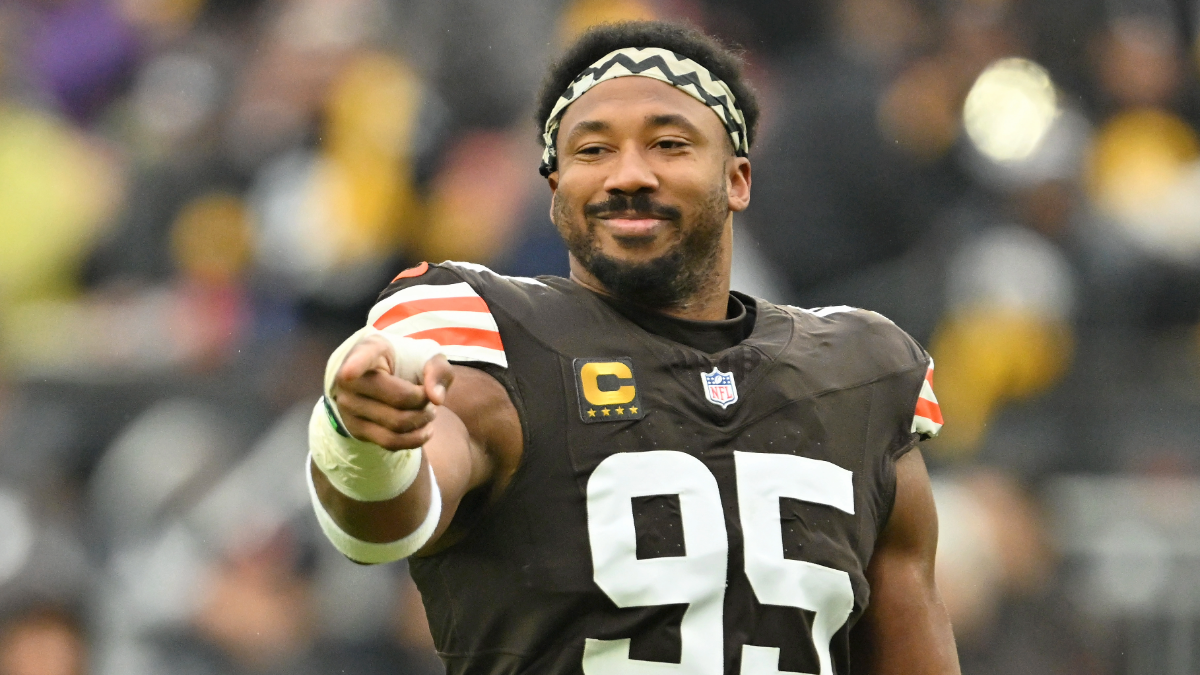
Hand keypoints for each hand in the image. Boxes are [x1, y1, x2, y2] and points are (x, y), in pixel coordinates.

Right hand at [331, 335, 454, 450]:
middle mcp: (350, 379)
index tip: (349, 373)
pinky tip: (424, 429)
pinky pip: (389, 442)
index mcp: (368, 350)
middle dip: (424, 402)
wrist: (383, 378)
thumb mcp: (427, 356)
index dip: (355, 365)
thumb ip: (438, 369)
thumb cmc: (406, 362)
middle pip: (398, 398)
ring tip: (429, 412)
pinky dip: (415, 439)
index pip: (361, 357)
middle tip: (430, 398)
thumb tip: (436, 398)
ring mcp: (348, 406)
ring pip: (396, 424)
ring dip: (422, 421)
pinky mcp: (355, 429)